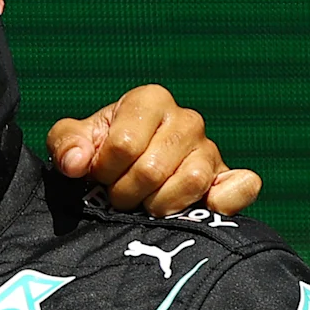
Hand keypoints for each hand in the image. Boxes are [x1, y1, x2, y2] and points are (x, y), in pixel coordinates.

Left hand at [47, 86, 262, 217]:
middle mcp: (186, 119)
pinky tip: (201, 209)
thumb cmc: (99, 152)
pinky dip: (224, 202)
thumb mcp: (73, 142)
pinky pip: (242, 186)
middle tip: (119, 195)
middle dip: (126, 193)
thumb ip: (67, 145)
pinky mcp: (228, 176)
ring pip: (189, 182)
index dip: (103, 170)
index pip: (124, 145)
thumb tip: (77, 163)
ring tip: (146, 202)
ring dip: (159, 205)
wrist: (125, 174)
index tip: (98, 175)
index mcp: (149, 100)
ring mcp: (210, 148)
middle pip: (152, 169)